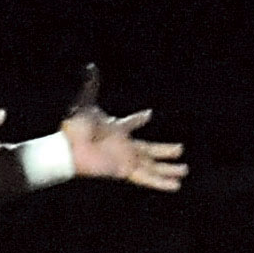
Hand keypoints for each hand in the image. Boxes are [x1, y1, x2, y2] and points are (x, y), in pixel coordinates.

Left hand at [60, 64, 187, 191]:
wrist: (69, 147)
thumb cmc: (75, 127)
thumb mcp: (86, 104)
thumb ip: (91, 86)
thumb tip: (90, 67)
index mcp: (117, 130)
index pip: (131, 123)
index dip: (139, 119)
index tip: (148, 114)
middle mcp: (124, 146)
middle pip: (150, 150)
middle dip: (164, 150)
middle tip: (179, 149)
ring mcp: (126, 159)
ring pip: (153, 166)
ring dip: (169, 169)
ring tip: (184, 171)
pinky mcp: (125, 171)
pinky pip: (147, 178)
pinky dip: (161, 182)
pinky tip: (175, 185)